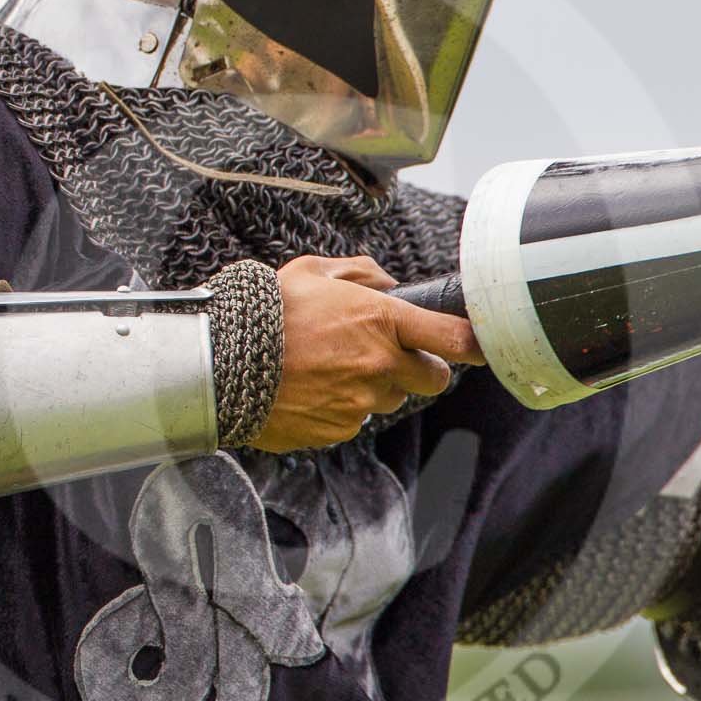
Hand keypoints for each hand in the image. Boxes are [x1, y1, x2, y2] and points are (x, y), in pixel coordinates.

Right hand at [251, 255, 484, 452]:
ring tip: (333, 368)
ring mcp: (361, 401)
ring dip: (375, 386)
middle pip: (434, 379)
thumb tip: (386, 282)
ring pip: (391, 399)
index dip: (474, 343)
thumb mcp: (313, 271)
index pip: (453, 338)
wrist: (222, 362)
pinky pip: (355, 419)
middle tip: (390, 355)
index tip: (478, 345)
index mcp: (382, 320)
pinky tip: (312, 389)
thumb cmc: (267, 311)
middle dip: (421, 368)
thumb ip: (360, 273)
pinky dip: (342, 407)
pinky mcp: (339, 429)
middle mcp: (381, 364)